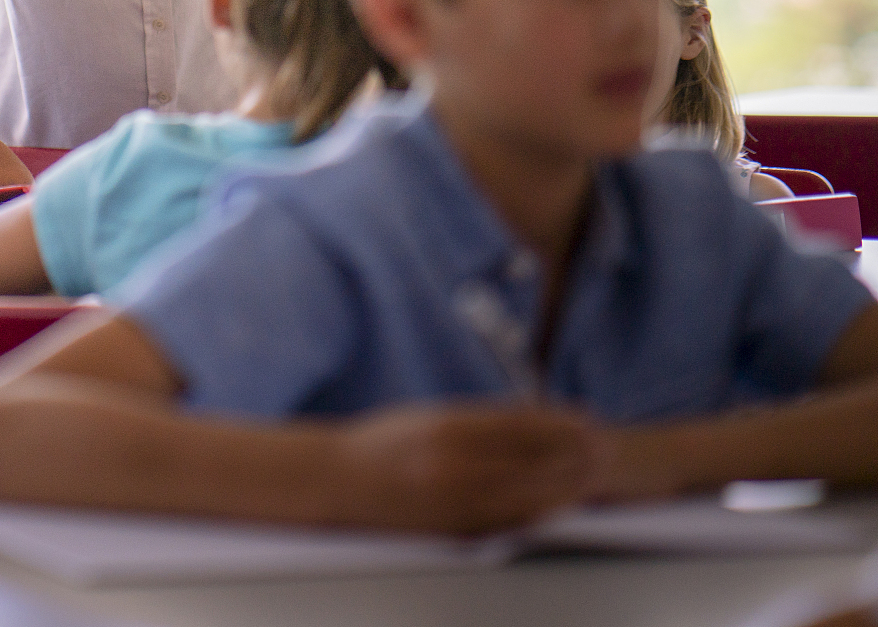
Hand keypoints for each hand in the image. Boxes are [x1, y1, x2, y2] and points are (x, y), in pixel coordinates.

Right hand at [328, 403, 600, 534]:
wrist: (338, 482)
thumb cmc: (382, 444)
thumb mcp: (429, 417)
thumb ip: (478, 422)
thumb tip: (533, 422)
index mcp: (447, 428)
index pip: (522, 426)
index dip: (561, 424)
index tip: (588, 419)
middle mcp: (455, 466)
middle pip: (534, 463)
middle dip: (577, 455)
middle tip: (607, 447)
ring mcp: (456, 501)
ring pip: (530, 495)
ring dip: (569, 485)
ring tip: (595, 475)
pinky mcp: (455, 529)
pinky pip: (511, 522)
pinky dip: (542, 511)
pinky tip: (562, 504)